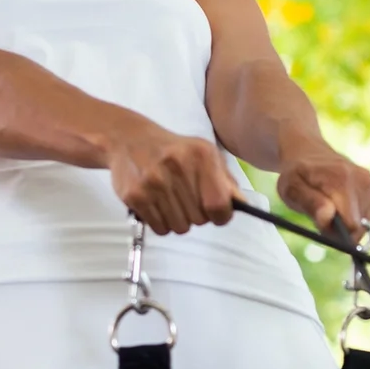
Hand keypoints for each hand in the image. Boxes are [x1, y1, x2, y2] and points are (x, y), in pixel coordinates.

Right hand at [106, 123, 238, 234]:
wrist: (129, 139)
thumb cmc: (173, 150)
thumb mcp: (204, 154)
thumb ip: (225, 180)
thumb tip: (240, 204)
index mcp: (201, 155)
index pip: (220, 205)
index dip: (221, 215)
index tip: (216, 212)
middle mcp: (177, 167)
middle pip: (200, 219)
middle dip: (197, 215)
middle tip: (185, 198)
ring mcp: (154, 182)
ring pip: (180, 227)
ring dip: (178, 220)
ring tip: (169, 200)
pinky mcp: (135, 195)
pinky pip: (160, 228)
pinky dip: (161, 222)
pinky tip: (156, 203)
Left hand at [277, 139, 369, 242]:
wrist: (309, 154)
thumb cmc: (297, 174)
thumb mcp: (291, 188)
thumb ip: (309, 203)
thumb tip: (328, 217)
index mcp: (343, 178)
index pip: (351, 224)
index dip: (335, 232)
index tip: (319, 223)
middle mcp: (363, 180)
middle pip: (358, 226)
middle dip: (340, 229)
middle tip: (321, 214)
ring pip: (363, 225)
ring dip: (346, 224)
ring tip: (329, 207)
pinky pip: (367, 220)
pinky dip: (353, 219)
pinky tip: (340, 206)